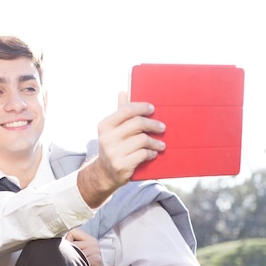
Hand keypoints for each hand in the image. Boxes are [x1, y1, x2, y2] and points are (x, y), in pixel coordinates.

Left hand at [65, 228, 121, 265]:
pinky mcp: (96, 259)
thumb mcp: (78, 255)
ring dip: (71, 260)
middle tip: (74, 264)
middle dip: (67, 252)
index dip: (67, 242)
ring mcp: (95, 250)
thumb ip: (71, 246)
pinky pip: (77, 258)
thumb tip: (51, 241)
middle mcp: (93, 243)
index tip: (71, 254)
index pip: (72, 232)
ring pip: (72, 250)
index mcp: (90, 239)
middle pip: (69, 241)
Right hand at [77, 92, 165, 207]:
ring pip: (142, 140)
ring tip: (160, 144)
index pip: (126, 110)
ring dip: (155, 142)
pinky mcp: (122, 165)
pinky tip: (153, 153)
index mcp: (104, 126)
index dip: (141, 107)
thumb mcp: (112, 130)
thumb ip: (119, 112)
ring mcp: (113, 152)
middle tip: (162, 128)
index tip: (152, 109)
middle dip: (153, 124)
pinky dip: (151, 153)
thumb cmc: (113, 147)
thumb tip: (123, 92)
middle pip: (137, 124)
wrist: (104, 173)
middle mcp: (107, 138)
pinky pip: (143, 154)